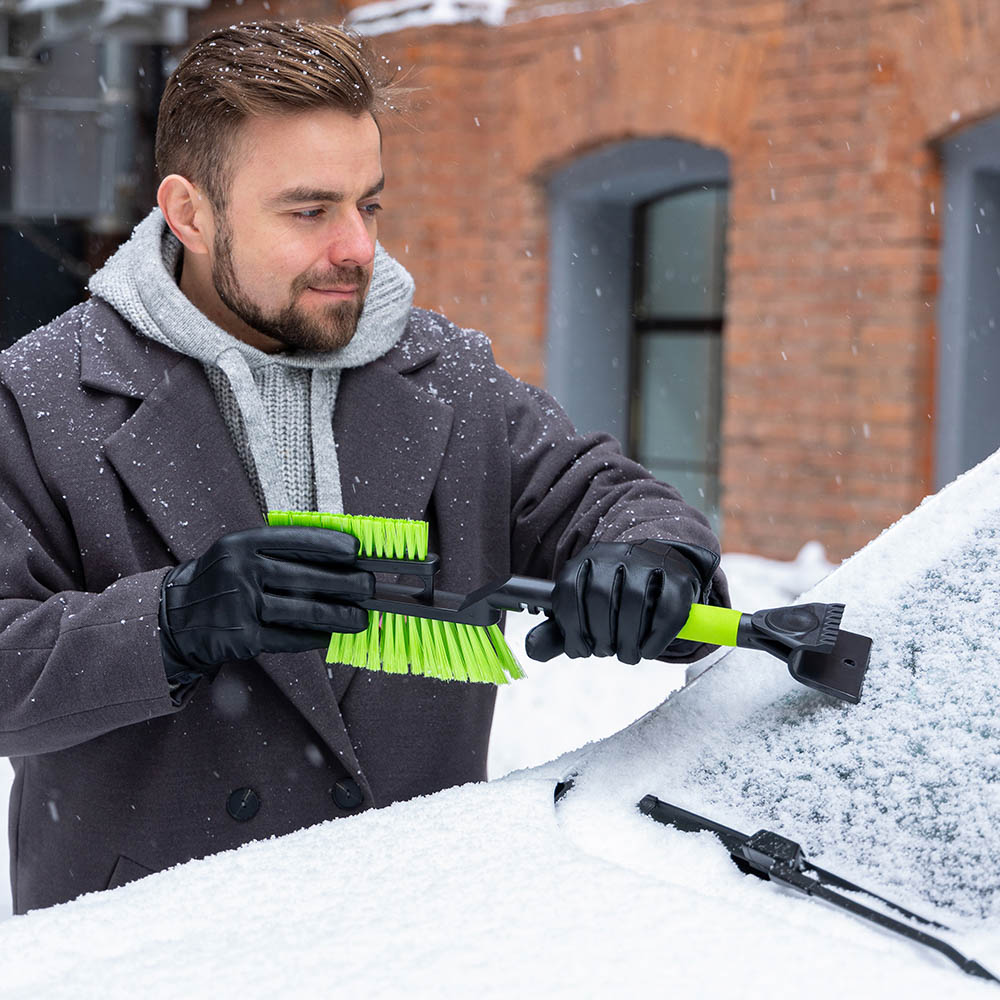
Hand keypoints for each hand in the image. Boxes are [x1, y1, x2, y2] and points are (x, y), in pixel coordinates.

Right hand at [158, 526, 373, 682]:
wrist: (174, 617)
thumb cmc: (220, 581)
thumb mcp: (240, 553)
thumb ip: (279, 551)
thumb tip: (338, 557)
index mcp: (243, 544)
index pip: (296, 541)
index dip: (330, 546)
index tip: (357, 552)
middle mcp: (241, 571)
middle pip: (305, 577)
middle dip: (345, 583)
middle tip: (369, 587)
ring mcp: (240, 605)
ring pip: (302, 611)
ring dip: (338, 616)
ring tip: (361, 617)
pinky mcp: (242, 637)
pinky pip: (288, 637)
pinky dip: (314, 637)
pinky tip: (333, 635)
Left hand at [524, 539, 716, 664]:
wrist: (662, 571)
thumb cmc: (617, 598)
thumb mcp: (584, 611)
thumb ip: (558, 633)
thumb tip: (531, 649)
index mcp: (586, 560)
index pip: (568, 590)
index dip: (570, 627)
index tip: (579, 649)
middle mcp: (616, 555)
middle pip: (601, 596)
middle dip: (600, 635)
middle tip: (605, 651)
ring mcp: (650, 563)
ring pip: (636, 601)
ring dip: (628, 640)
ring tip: (626, 654)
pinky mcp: (680, 580)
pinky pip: (668, 610)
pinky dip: (656, 637)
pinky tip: (647, 650)